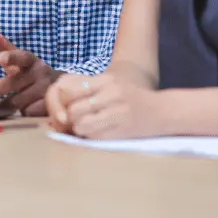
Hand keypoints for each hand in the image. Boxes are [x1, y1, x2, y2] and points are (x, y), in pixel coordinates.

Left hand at [0, 29, 60, 115]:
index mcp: (31, 60)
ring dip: (5, 106)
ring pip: (16, 102)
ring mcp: (46, 89)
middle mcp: (40, 73)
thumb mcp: (20, 61)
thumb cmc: (33, 73)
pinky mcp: (49, 105)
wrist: (63, 88)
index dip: (10, 57)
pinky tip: (23, 111)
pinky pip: (27, 113)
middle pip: (11, 84)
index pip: (20, 56)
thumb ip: (4, 47)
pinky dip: (21, 114)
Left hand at [45, 72, 163, 139]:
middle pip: (70, 110)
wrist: (163, 111)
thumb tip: (55, 113)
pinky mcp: (122, 128)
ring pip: (79, 125)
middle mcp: (110, 91)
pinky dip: (90, 138)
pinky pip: (93, 137)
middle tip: (72, 124)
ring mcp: (117, 110)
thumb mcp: (109, 86)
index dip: (57, 104)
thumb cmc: (130, 99)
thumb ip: (84, 92)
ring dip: (78, 130)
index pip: (66, 89)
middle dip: (67, 120)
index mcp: (105, 78)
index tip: (61, 112)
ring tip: (87, 128)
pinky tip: (99, 134)